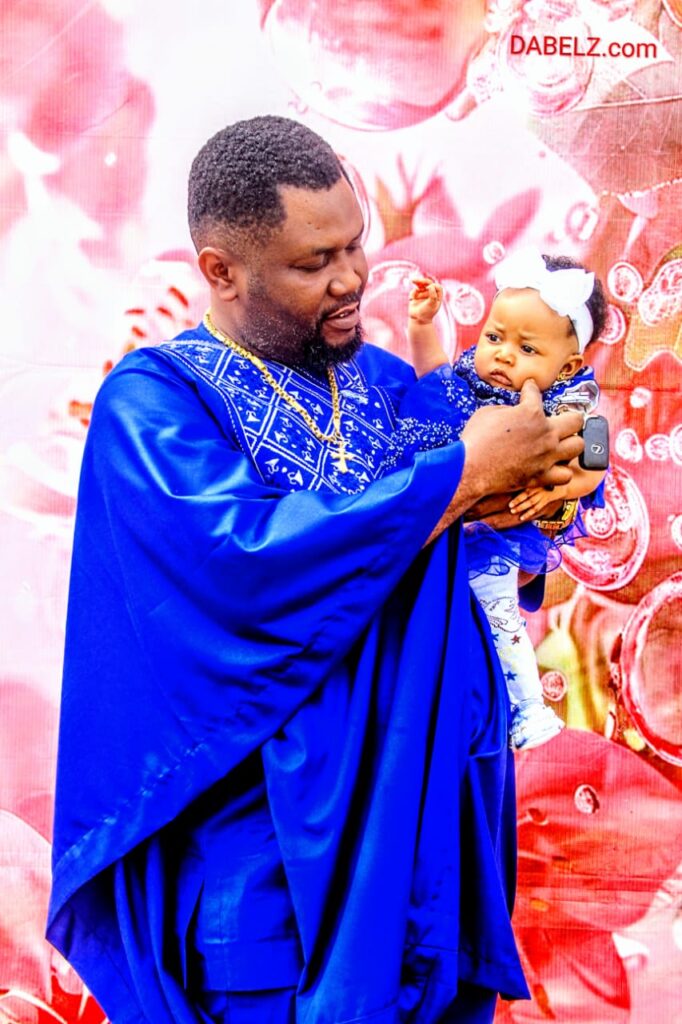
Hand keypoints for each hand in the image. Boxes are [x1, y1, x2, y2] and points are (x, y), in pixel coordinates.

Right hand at [408, 275, 442, 324]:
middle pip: (429, 283)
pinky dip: (412, 293)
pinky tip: (411, 299)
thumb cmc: (427, 313)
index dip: (433, 286)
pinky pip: (414, 290)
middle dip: (423, 281)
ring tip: (412, 280)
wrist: (418, 319)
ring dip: (417, 281)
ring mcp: (423, 293)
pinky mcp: (416, 295)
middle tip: (417, 280)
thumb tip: (430, 285)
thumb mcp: (432, 304)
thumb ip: (433, 295)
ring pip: (421, 284)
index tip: (429, 289)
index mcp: (437, 295)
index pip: (437, 287)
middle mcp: (431, 293)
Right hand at [424, 381, 583, 545]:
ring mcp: (547, 456)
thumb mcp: (488, 412)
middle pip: (576, 420)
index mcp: (532, 412)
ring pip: (577, 446)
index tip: (529, 389)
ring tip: (561, 444)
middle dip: (568, 416)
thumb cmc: (476, 439)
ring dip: (570, 443)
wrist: (470, 469)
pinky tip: (553, 467)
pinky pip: (565, 475)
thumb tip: (515, 413)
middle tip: (560, 419)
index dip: (530, 388)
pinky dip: (561, 471)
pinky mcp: (542, 476)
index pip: (536, 393)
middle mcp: (546, 433)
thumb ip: (508, 410)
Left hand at [509, 482, 568, 521]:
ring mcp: (543, 496)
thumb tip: (510, 483)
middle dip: (519, 503)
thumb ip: (527, 481)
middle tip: (510, 508)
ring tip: (513, 512)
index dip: (518, 498)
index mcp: (536, 484)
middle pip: (528, 498)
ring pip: (532, 504)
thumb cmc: (543, 480)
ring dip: (522, 509)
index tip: (510, 503)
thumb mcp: (537, 478)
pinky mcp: (545, 501)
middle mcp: (539, 490)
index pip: (526, 492)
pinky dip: (529, 514)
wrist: (561, 484)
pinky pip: (536, 509)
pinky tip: (521, 518)